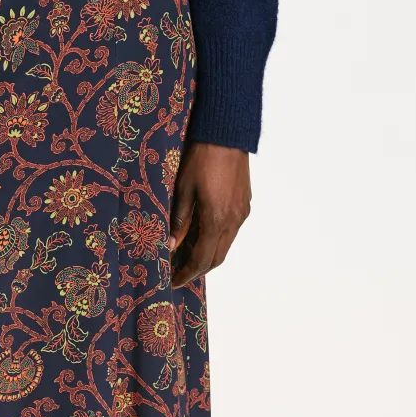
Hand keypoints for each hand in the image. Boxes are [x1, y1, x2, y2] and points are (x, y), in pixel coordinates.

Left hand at [167, 143, 251, 287]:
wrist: (226, 135)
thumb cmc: (201, 158)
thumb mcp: (182, 190)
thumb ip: (179, 221)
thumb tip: (171, 246)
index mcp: (216, 220)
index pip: (201, 260)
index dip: (186, 274)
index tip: (172, 281)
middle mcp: (233, 221)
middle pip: (216, 258)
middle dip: (197, 270)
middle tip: (178, 274)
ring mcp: (241, 213)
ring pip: (225, 246)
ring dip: (207, 255)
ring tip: (186, 256)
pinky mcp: (244, 205)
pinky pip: (231, 232)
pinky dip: (216, 240)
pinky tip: (201, 236)